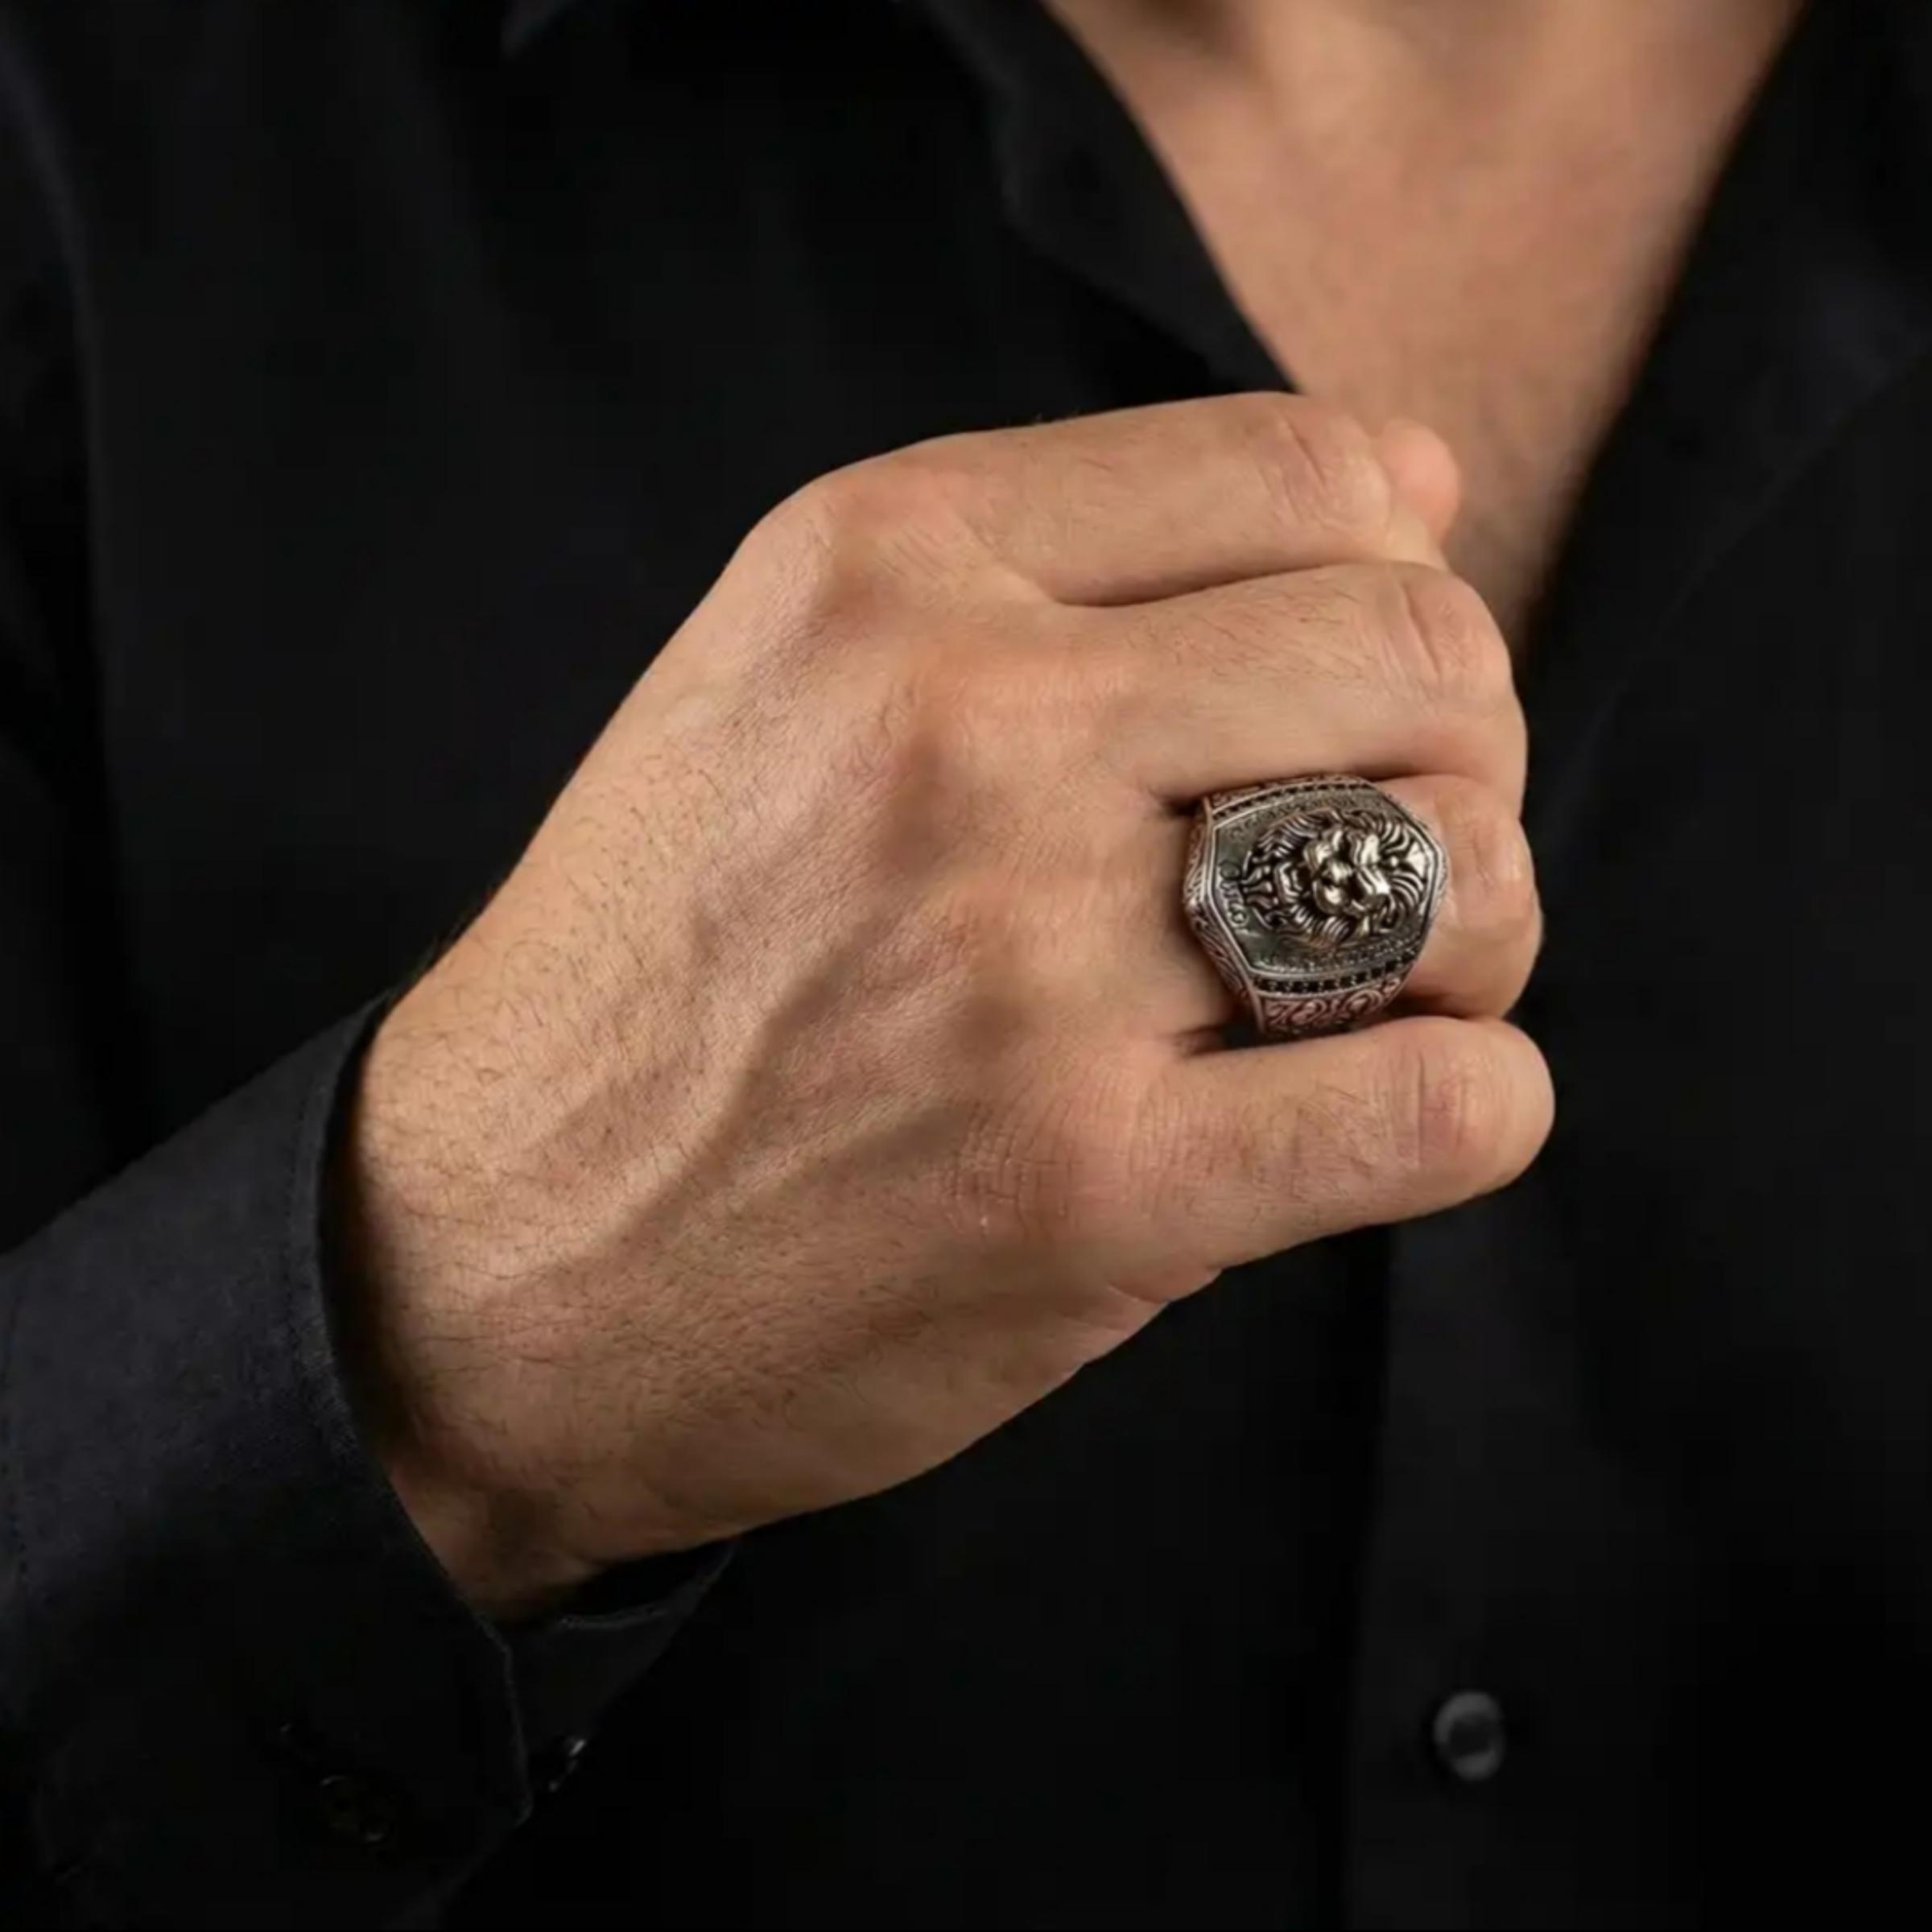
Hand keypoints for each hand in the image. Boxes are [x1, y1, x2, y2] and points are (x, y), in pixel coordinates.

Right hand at [333, 395, 1548, 1618]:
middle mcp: (959, 727)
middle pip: (1422, 651)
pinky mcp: (1084, 1187)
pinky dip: (1471, 1107)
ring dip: (1471, 941)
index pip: (1311, 469)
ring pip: (1465, 871)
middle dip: (1457, 755)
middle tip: (1373, 855)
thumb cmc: (670, 963)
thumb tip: (1421, 476)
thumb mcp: (789, 670)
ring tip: (1356, 996)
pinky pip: (1451, 1106)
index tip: (1333, 694)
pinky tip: (1371, 1118)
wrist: (489, 1258)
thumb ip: (1083, 553)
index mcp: (886, 563)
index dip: (1390, 579)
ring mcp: (1022, 963)